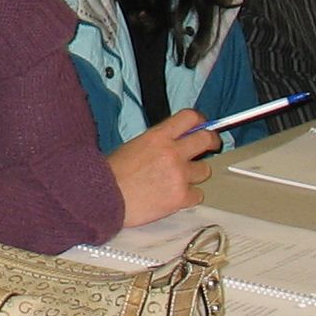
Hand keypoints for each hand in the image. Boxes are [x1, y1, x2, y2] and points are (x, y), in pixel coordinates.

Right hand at [106, 109, 217, 225]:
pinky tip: (174, 196)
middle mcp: (172, 153)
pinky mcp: (181, 197)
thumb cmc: (113, 174)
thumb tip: (176, 141)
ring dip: (195, 174)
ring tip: (179, 179)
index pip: (190, 117)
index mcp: (158, 136)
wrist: (104, 198)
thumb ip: (159, 142)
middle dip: (211, 142)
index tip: (203, 125)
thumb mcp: (134, 145)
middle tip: (210, 146)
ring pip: (205, 170)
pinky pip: (198, 195)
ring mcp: (179, 175)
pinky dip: (188, 196)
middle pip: (206, 139)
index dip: (200, 121)